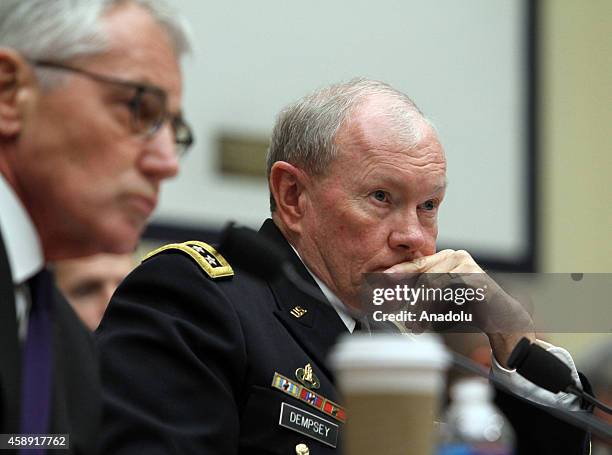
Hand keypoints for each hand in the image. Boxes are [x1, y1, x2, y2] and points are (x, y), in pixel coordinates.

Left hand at [384, 249, 535, 366]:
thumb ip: (421, 294)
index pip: (416, 264)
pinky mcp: (475, 276)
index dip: (397, 273)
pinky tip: (431, 319)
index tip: (379, 280)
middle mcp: (455, 256)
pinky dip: (437, 307)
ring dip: (421, 307)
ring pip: (432, 284)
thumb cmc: (469, 309)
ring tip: (415, 325)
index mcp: (444, 258)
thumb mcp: (440, 300)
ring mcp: (467, 263)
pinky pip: (448, 291)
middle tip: (395, 310)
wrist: (501, 318)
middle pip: (422, 273)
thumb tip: (392, 298)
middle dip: (406, 295)